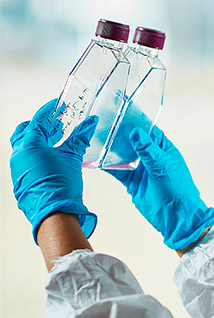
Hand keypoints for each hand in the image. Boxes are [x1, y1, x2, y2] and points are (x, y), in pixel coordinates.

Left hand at [10, 99, 97, 242]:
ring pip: (25, 146)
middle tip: (56, 122)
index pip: (38, 120)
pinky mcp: (22, 180)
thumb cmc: (60, 186)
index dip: (49, 110)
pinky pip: (27, 161)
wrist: (54, 212)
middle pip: (26, 131)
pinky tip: (52, 158)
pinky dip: (38, 154)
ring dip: (39, 140)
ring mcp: (18, 168)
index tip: (58, 105)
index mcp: (28, 144)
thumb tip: (90, 122)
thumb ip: (81, 137)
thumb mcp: (73, 157)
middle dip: (41, 125)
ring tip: (56, 139)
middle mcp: (19, 155)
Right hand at [105, 125, 213, 249]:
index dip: (135, 120)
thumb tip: (135, 131)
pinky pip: (117, 169)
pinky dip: (107, 164)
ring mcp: (141, 169)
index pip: (147, 129)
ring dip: (111, 147)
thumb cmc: (177, 190)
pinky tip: (95, 158)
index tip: (120, 110)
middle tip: (102, 122)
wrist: (176, 217)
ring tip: (96, 136)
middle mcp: (151, 156)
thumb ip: (147, 149)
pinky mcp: (132, 181)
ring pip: (122, 153)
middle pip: (132, 140)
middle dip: (119, 132)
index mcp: (163, 149)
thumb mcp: (162, 166)